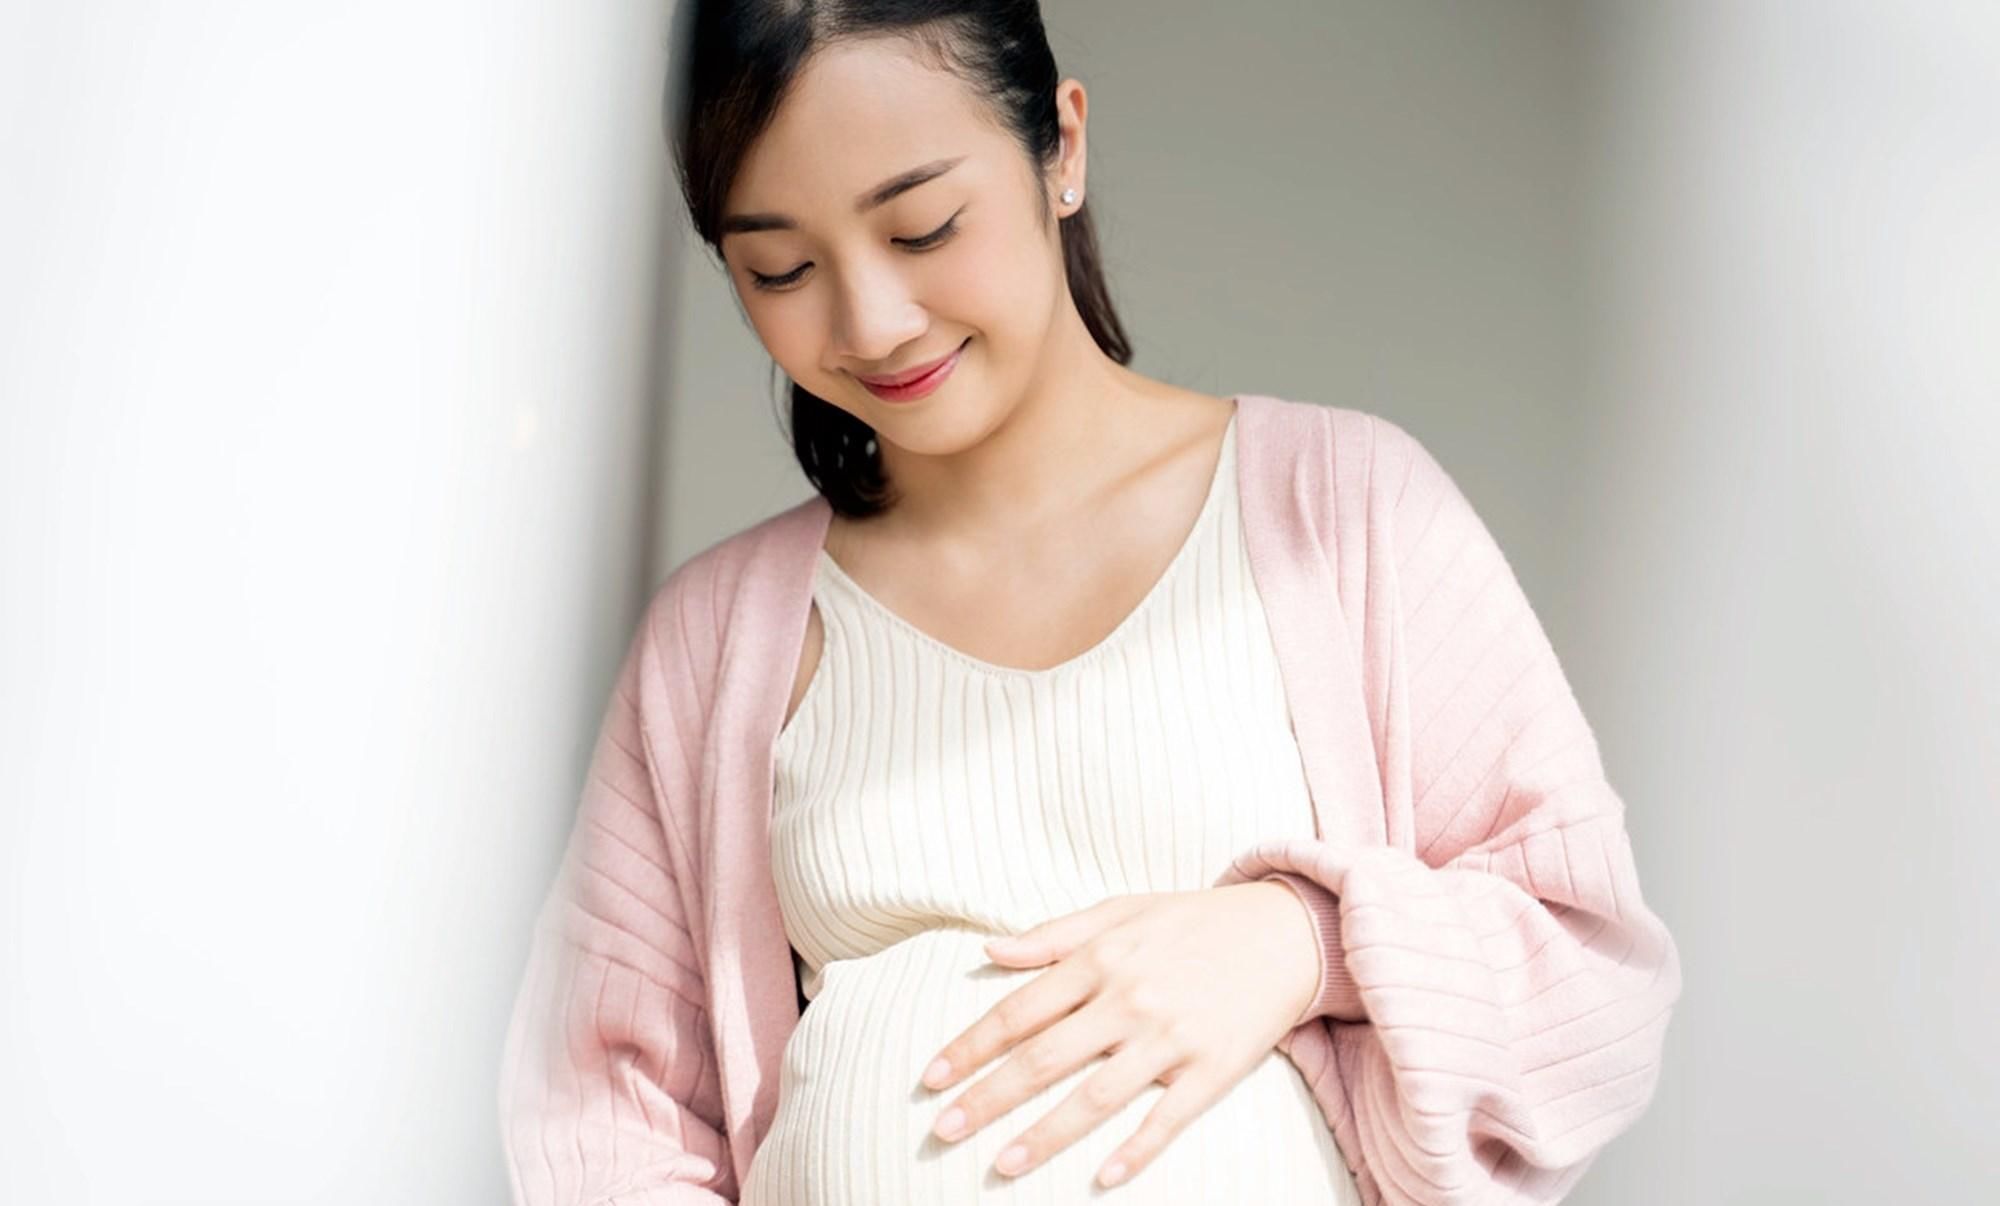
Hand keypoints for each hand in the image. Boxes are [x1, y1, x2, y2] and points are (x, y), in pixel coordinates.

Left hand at [917, 883, 1321, 1188]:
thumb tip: (990, 952)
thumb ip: (1053, 935)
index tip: (930, 1076)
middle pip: (1044, 1059)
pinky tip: (1101, 1179)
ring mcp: (1172, 1038)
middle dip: (987, 1097)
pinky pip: (1168, 1119)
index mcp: (1101, 959)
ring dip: (1044, 1135)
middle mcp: (1130, 999)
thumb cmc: (1194, 921)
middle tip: (942, 1130)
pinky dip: (1136, 1150)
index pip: (1019, 1010)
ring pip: (1095, 1097)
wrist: (1287, 931)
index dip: (970, 1045)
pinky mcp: (1214, 1069)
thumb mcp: (1121, 910)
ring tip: (1000, 1165)